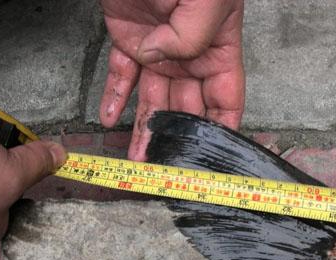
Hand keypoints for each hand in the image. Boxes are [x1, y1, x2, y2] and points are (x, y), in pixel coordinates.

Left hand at [99, 0, 244, 160]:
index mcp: (218, 47)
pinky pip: (121, 75)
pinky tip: (110, 118)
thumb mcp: (204, 0)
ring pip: (152, 100)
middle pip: (186, 108)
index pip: (225, 99)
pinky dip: (114, 97)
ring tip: (138, 158)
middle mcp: (189, 55)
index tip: (210, 158)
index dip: (220, 130)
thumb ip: (190, 36)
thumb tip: (157, 57)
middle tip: (167, 167)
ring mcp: (157, 50)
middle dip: (177, 139)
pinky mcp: (128, 41)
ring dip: (144, 130)